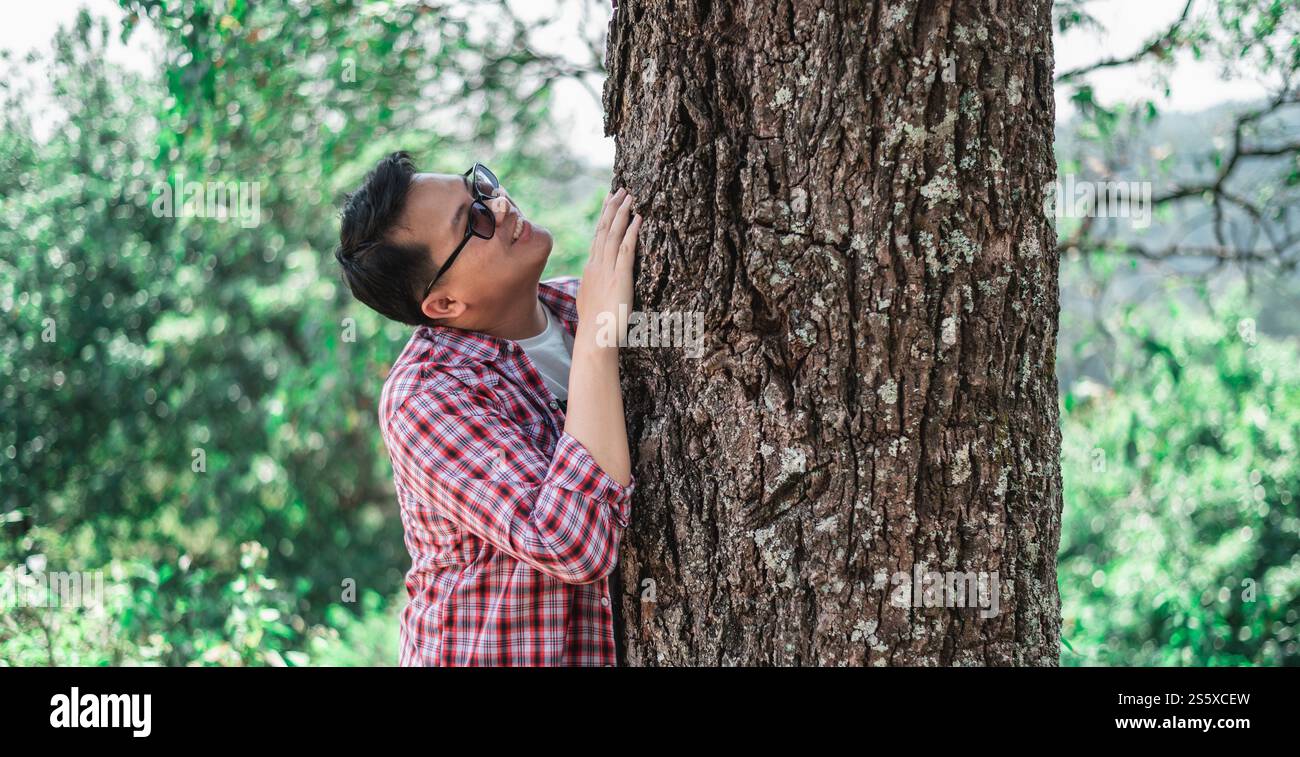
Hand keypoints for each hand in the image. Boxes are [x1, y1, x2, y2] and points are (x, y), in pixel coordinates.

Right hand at [575, 187, 641, 352]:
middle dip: (612, 208)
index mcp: (591, 270)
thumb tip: (597, 284)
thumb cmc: (596, 327)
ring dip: (622, 213)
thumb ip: (595, 288)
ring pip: (613, 235)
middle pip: (603, 230)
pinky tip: (639, 218)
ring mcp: (607, 271)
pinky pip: (626, 249)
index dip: (604, 218)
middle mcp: (596, 266)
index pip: (597, 238)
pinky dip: (632, 232)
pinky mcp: (620, 278)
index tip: (609, 202)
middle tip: (620, 189)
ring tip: (630, 196)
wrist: (595, 338)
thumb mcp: (591, 301)